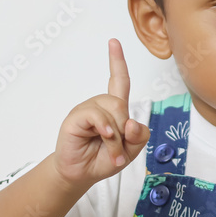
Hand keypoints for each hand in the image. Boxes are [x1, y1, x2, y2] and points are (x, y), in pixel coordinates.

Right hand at [51, 38, 150, 187]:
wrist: (82, 174)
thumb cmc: (103, 159)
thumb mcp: (131, 150)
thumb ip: (139, 136)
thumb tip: (132, 122)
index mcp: (114, 109)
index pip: (118, 80)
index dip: (117, 61)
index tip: (113, 42)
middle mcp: (100, 105)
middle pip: (121, 103)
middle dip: (126, 129)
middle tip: (120, 150)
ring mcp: (86, 110)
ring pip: (113, 111)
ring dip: (116, 137)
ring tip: (112, 153)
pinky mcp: (76, 118)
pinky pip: (97, 116)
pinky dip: (106, 130)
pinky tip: (104, 137)